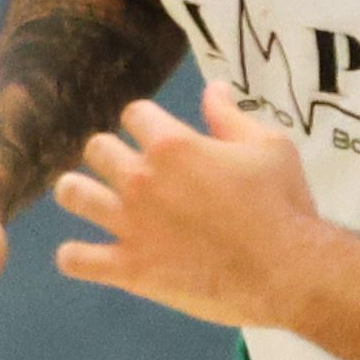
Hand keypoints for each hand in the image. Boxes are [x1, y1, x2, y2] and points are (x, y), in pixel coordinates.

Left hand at [49, 84, 319, 329]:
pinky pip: (73, 259)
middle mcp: (140, 179)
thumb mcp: (269, 146)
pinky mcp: (128, 268)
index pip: (134, 113)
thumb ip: (231, 116)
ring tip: (95, 201)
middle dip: (112, 154)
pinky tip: (91, 254)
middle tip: (130, 171)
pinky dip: (76, 256)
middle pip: (96, 148)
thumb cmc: (284, 203)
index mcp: (172, 145)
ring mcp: (129, 224)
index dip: (146, 122)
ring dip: (80, 193)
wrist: (287, 271)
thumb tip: (213, 88)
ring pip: (72, 194)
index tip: (158, 136)